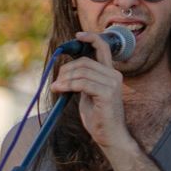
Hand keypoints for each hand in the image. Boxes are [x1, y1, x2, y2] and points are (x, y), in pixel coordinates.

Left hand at [46, 36, 130, 157]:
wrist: (109, 135)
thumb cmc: (98, 116)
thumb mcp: (88, 93)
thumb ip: (82, 80)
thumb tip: (66, 69)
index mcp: (110, 73)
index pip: (104, 48)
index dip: (91, 38)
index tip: (78, 35)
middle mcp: (114, 75)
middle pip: (84, 62)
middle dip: (66, 70)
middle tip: (57, 83)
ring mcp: (112, 84)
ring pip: (81, 72)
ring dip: (64, 80)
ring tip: (56, 88)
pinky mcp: (107, 94)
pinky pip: (82, 83)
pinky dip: (68, 85)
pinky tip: (60, 90)